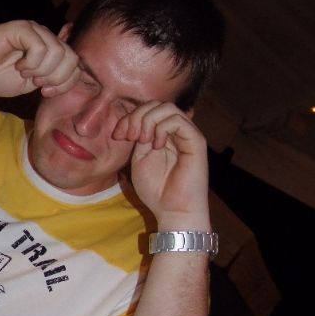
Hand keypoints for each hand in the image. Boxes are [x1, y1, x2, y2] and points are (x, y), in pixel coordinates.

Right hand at [0, 21, 79, 99]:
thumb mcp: (31, 83)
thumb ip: (51, 78)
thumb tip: (75, 74)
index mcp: (50, 49)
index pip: (75, 64)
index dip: (65, 83)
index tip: (45, 92)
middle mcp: (45, 36)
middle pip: (71, 58)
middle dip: (57, 78)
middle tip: (37, 83)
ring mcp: (34, 30)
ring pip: (58, 53)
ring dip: (42, 70)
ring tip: (25, 73)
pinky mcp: (21, 28)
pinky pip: (39, 48)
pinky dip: (31, 63)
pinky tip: (19, 66)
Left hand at [112, 102, 209, 226]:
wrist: (173, 211)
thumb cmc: (157, 190)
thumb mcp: (140, 159)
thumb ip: (139, 138)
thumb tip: (134, 120)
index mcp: (163, 135)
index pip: (148, 110)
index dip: (130, 117)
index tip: (118, 135)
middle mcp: (177, 132)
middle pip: (157, 104)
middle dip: (137, 115)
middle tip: (129, 136)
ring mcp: (188, 135)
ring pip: (168, 107)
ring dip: (148, 120)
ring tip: (142, 140)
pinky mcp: (196, 141)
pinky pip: (179, 120)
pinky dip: (162, 128)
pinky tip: (156, 145)